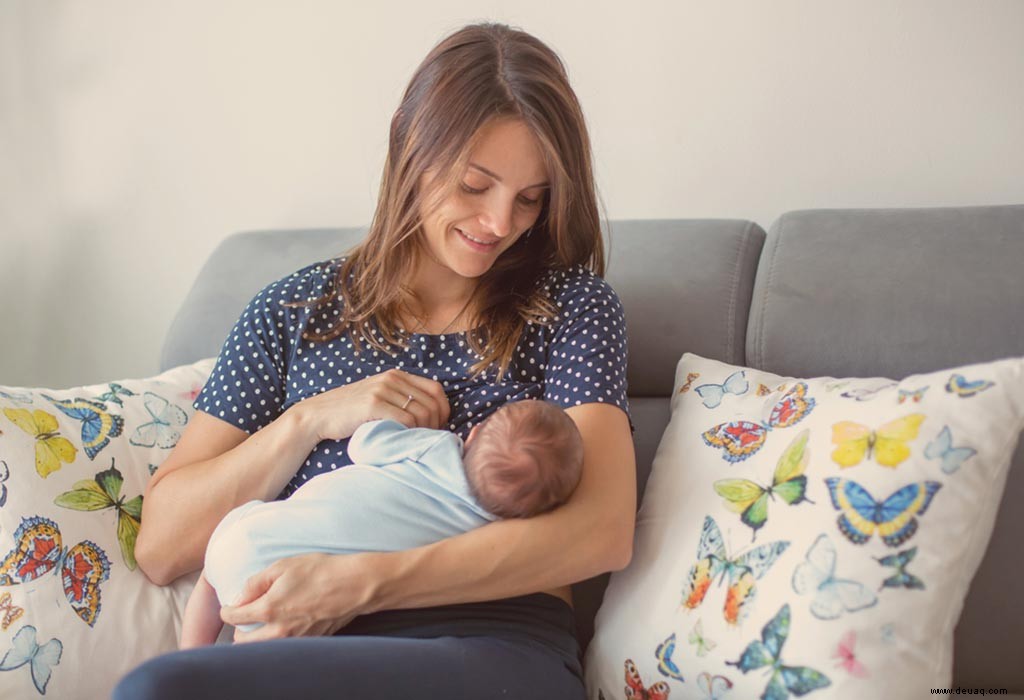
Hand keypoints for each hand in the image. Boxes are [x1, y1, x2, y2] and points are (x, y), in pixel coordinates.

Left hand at [219, 552, 380, 642]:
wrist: (354, 585)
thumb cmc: (320, 571)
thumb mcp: (283, 566)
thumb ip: (255, 582)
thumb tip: (239, 597)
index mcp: (269, 609)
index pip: (234, 617)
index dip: (227, 610)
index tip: (229, 606)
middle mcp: (279, 630)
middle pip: (243, 642)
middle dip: (239, 629)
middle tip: (245, 616)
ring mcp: (295, 639)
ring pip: (263, 647)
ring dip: (257, 638)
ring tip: (263, 622)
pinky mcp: (309, 641)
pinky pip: (284, 646)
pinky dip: (278, 639)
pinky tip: (285, 624)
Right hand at [292, 368, 450, 441]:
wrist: (318, 415)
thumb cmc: (351, 413)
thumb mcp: (379, 397)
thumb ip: (401, 399)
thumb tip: (432, 416)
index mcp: (396, 375)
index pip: (436, 390)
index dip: (444, 410)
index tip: (439, 427)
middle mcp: (392, 378)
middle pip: (432, 402)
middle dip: (437, 424)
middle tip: (429, 440)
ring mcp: (382, 390)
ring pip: (422, 412)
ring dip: (425, 431)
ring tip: (417, 442)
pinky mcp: (373, 404)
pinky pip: (406, 420)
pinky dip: (411, 433)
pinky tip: (405, 441)